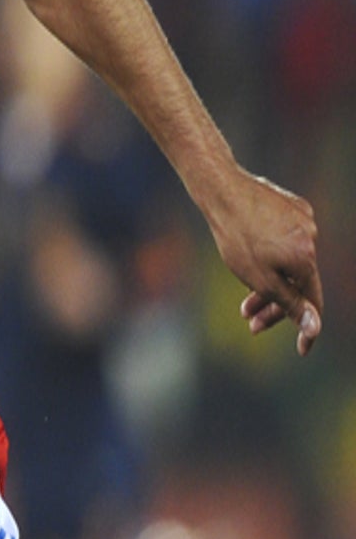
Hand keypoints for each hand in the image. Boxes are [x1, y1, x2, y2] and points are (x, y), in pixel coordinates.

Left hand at [208, 169, 321, 356]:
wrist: (220, 188)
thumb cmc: (235, 235)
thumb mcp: (260, 279)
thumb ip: (290, 304)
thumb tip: (317, 328)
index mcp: (307, 258)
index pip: (312, 302)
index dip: (305, 329)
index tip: (301, 349)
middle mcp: (311, 237)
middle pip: (297, 282)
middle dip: (273, 305)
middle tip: (250, 321)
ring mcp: (302, 219)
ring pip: (289, 260)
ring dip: (269, 281)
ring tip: (244, 299)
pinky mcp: (290, 206)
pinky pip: (284, 239)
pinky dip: (271, 254)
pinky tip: (250, 258)